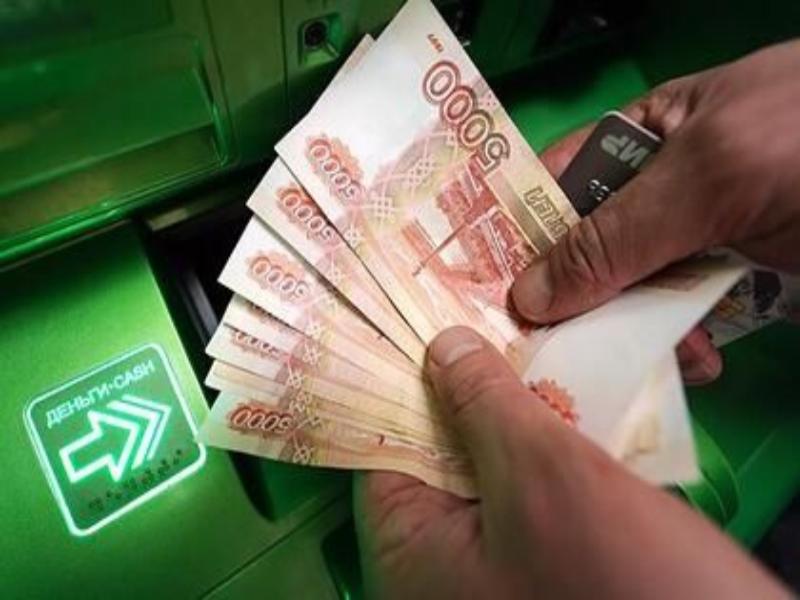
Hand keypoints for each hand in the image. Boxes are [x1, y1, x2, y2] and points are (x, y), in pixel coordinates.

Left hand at [355, 327, 785, 598]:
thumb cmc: (621, 581)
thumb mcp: (543, 478)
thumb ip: (484, 404)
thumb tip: (442, 344)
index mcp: (412, 555)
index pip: (384, 447)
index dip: (403, 380)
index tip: (420, 317)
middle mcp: (442, 562)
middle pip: (439, 449)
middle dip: (466, 386)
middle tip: (477, 313)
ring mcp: (495, 562)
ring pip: (492, 462)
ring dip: (516, 406)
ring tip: (525, 336)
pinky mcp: (546, 555)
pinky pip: (532, 484)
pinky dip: (549, 439)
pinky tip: (569, 388)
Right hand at [512, 40, 799, 380]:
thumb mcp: (710, 171)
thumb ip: (617, 231)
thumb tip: (528, 293)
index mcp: (646, 131)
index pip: (557, 179)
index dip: (516, 229)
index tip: (483, 288)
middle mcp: (662, 183)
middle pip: (587, 243)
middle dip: (566, 294)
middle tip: (538, 348)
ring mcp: (699, 232)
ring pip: (631, 287)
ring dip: (623, 329)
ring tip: (625, 365)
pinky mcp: (737, 277)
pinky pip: (683, 314)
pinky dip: (677, 343)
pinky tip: (687, 364)